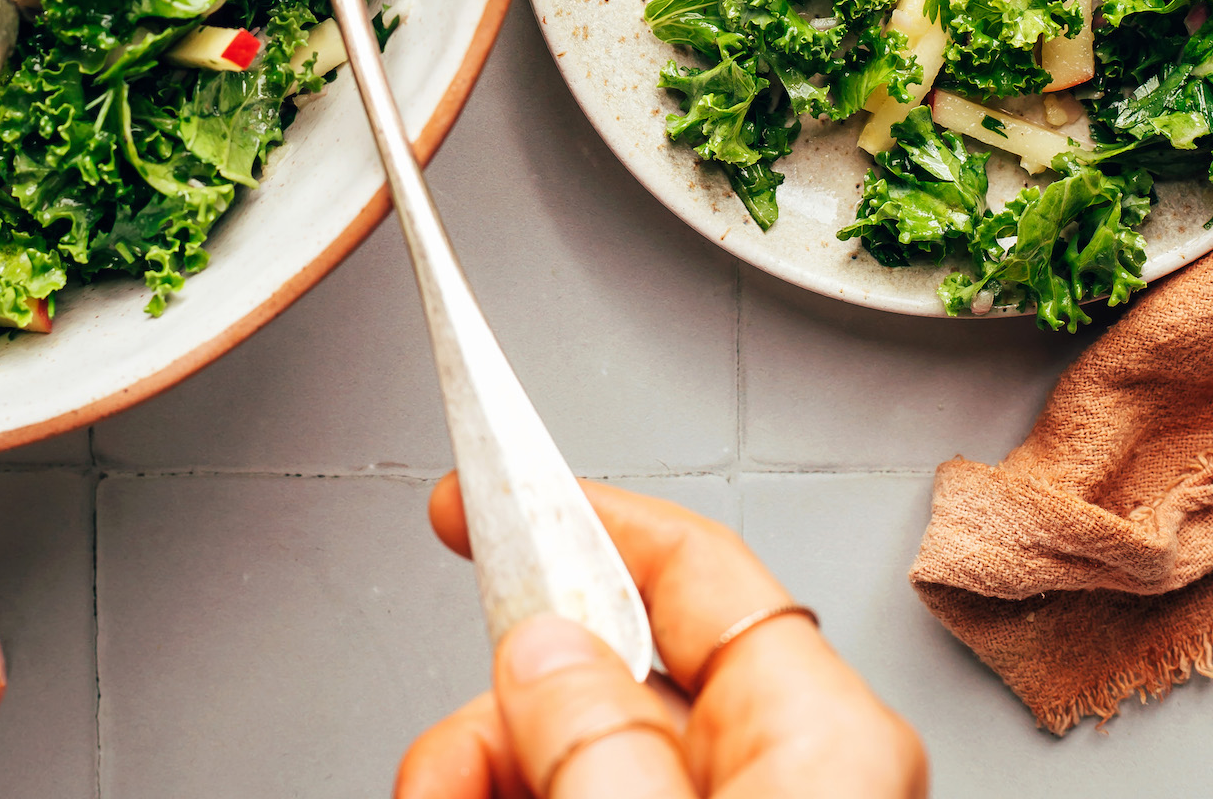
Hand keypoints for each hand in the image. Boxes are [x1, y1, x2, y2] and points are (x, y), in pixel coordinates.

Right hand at [397, 477, 925, 798]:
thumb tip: (538, 645)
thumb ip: (599, 736)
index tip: (480, 492)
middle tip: (440, 772)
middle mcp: (791, 773)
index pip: (688, 564)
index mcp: (824, 738)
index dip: (575, 516)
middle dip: (497, 711)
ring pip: (578, 757)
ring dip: (487, 772)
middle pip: (608, 679)